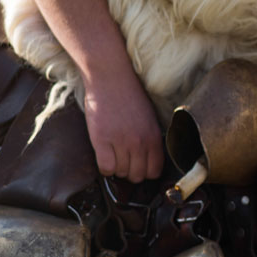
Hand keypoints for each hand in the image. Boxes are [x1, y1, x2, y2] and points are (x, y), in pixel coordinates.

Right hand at [82, 66, 163, 182]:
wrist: (111, 80)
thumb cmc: (130, 97)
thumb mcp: (149, 119)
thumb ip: (150, 139)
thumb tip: (148, 160)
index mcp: (154, 137)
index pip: (155, 171)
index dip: (146, 172)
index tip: (138, 166)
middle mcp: (140, 142)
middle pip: (138, 176)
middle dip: (130, 172)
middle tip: (124, 161)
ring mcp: (121, 142)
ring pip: (121, 173)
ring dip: (116, 168)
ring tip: (113, 154)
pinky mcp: (102, 140)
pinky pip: (106, 168)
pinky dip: (105, 167)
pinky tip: (104, 155)